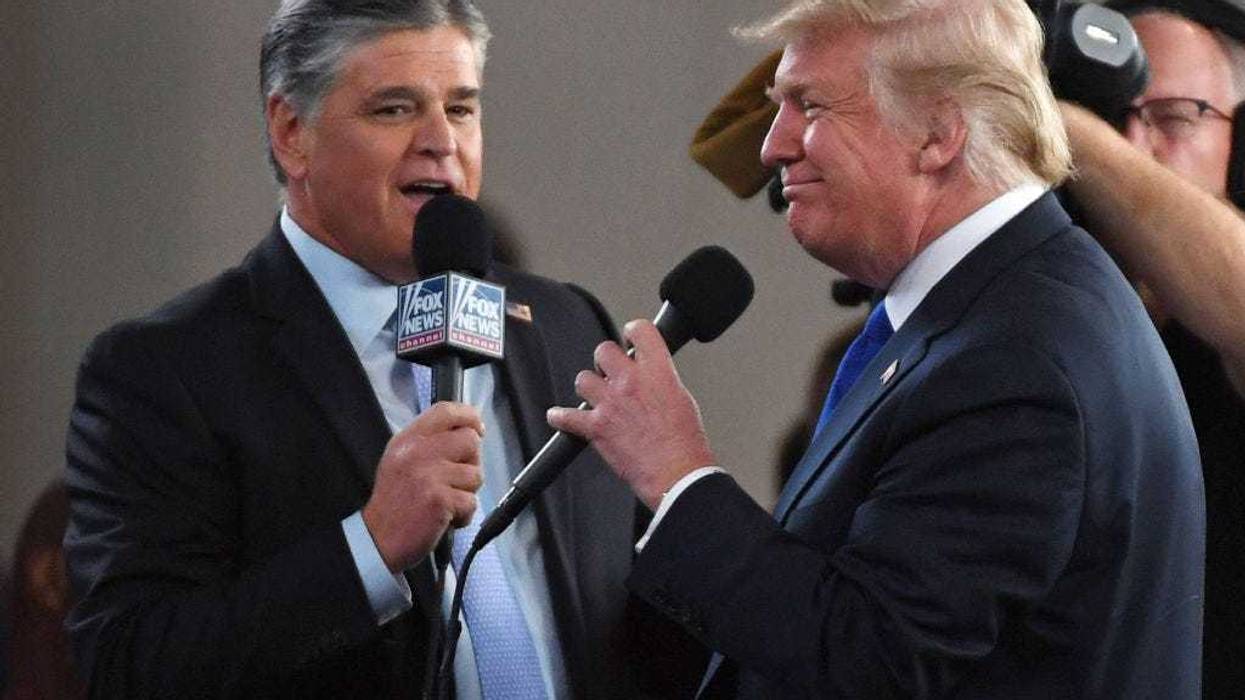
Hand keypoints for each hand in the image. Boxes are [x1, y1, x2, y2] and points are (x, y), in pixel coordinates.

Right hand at [362, 402, 483, 571]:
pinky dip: (464, 514)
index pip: (445, 411)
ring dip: (466, 492)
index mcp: (408, 439)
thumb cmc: (394, 501)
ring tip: (445, 501)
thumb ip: (428, 442)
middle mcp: (418, 452)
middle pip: (470, 440)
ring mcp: (430, 475)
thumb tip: (469, 431)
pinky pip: (471, 501)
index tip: (477, 427)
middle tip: (456, 479)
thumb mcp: (400, 459)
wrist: (378, 539)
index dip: (467, 416)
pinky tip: (446, 518)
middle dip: (471, 462)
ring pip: (475, 474)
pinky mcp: (440, 499)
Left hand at [547, 320, 715, 507]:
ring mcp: (611, 403)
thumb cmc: (684, 443)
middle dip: (606, 361)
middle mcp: (631, 382)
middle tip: (612, 374)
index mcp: (658, 371)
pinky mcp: (596, 427)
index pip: (640, 331)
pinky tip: (559, 416)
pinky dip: (560, 417)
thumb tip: (650, 376)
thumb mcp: (683, 398)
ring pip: (584, 379)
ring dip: (589, 388)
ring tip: (597, 398)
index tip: (630, 338)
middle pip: (604, 350)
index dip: (632, 332)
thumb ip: (661, 380)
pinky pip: (566, 416)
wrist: (676, 473)